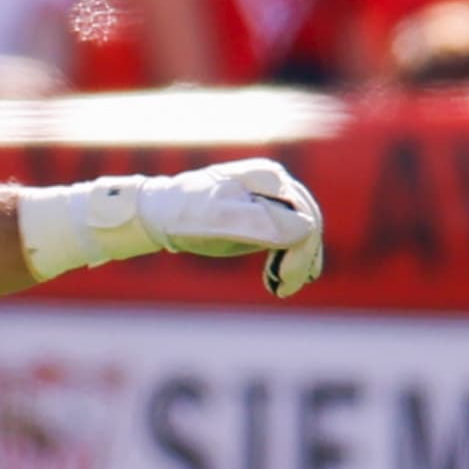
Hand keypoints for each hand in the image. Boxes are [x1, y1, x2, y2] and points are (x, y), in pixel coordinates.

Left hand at [134, 158, 324, 296]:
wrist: (160, 214)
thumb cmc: (185, 214)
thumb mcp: (215, 218)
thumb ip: (257, 222)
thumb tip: (303, 230)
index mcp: (270, 178)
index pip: (304, 219)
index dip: (300, 253)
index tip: (280, 283)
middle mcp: (276, 184)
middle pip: (308, 224)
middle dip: (301, 259)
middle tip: (281, 290)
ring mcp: (271, 198)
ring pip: (302, 232)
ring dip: (297, 261)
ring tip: (280, 288)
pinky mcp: (264, 214)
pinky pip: (290, 236)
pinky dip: (289, 258)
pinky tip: (277, 278)